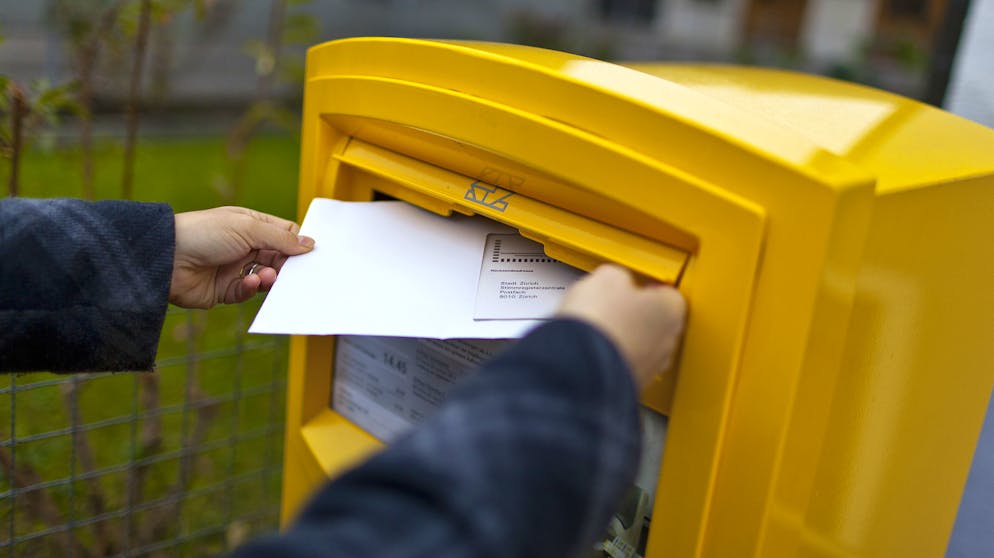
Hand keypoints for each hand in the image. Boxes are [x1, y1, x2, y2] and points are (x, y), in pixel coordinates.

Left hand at [170, 206, 314, 308]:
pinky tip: (248, 282)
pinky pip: (247, 292)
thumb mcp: (247, 228)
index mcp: (251, 226)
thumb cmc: (203, 233)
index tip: (312, 254)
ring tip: (266, 277)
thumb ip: (281, 238)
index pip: (284, 234)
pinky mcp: (225, 290)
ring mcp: (235, 268)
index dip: (298, 243)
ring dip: (269, 278)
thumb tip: (310, 243)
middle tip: (296, 272)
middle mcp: (245, 246)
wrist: (165, 258)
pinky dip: (251, 288)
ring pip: (266, 278)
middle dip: (287, 266)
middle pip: (279, 258)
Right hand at [556, 264, 685, 388]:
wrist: (580, 365)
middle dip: (637, 314)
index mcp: (671, 310)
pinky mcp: (630, 385)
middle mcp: (667, 343)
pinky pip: (623, 365)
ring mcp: (650, 368)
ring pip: (641, 347)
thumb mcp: (607, 278)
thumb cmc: (600, 322)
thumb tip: (615, 282)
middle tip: (613, 305)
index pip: (670, 294)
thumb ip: (619, 277)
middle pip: (657, 323)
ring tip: (598, 328)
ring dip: (624, 338)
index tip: (634, 286)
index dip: (648, 288)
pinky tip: (592, 349)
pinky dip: (611, 358)